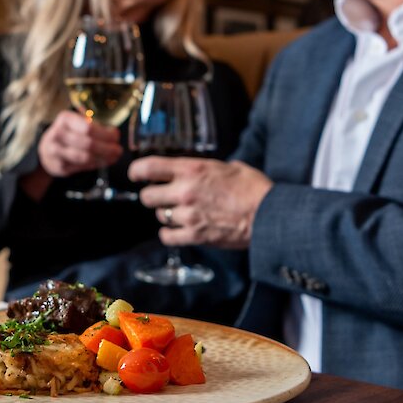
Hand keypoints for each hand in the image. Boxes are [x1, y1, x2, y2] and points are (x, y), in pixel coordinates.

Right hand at [37, 110, 122, 177]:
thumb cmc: (68, 134)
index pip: (89, 128)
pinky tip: (103, 162)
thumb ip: (93, 125)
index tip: (116, 136)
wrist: (47, 150)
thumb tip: (114, 133)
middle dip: (107, 148)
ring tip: (114, 157)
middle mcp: (57, 134)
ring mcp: (56, 151)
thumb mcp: (76, 123)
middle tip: (118, 150)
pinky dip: (95, 165)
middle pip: (88, 143)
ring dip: (103, 158)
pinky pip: (82, 167)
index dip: (105, 134)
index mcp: (65, 119)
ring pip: (85, 157)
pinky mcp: (59, 166)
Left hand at [128, 156, 272, 247]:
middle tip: (160, 196)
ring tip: (180, 212)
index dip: (136, 171)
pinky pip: (167, 236)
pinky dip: (170, 234)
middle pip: (147, 196)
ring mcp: (188, 215)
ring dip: (166, 214)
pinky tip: (178, 229)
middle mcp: (185, 191)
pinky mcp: (194, 235)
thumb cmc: (253, 189)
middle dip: (151, 196)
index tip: (135, 174)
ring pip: (159, 216)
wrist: (267, 215)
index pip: (149, 167)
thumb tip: (200, 170)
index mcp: (192, 170)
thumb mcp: (230, 166)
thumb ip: (207, 168)